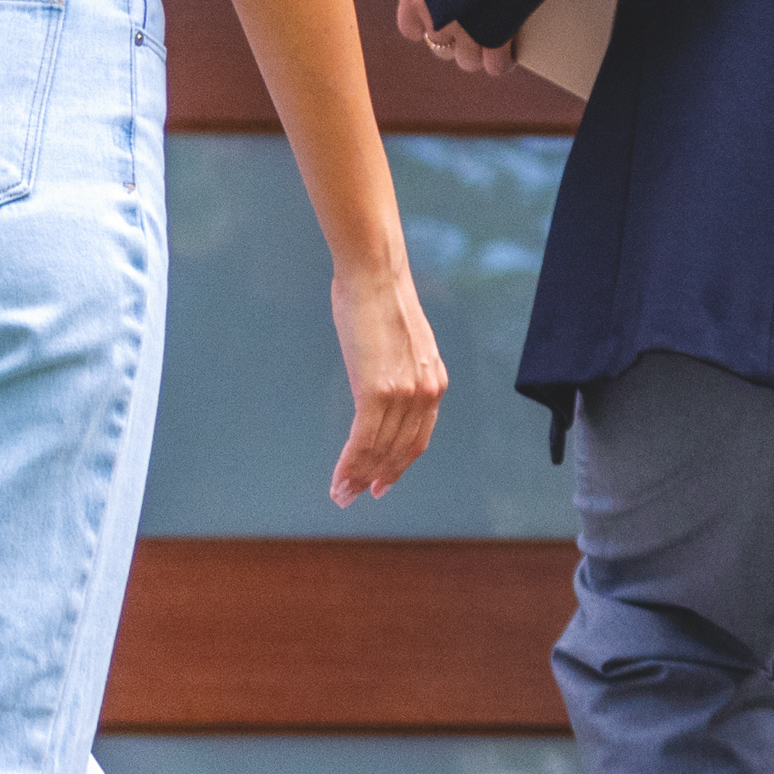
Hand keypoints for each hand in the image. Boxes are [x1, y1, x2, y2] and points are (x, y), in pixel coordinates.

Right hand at [330, 254, 445, 506]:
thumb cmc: (380, 301)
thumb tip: (381, 381)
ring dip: (358, 478)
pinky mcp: (377, 391)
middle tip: (355, 497)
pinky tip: (339, 480)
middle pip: (400, 451)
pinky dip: (350, 465)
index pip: (418, 437)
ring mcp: (403, 394)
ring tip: (341, 495)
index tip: (383, 482)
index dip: (399, 464)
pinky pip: (362, 441)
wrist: (375, 275)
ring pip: (379, 451)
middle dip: (376, 478)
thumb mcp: (400, 342)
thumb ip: (398, 369)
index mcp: (434, 382)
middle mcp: (425, 393)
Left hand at [344, 0, 523, 77]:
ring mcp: (469, 32)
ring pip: (466, 60)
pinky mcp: (498, 35)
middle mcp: (440, 20)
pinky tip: (506, 44)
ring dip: (474, 50)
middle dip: (452, 36)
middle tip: (467, 17)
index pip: (410, 30)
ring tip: (486, 31)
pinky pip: (495, 65)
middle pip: (440, 46)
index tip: (435, 11)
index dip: (422, 23)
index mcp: (417, 0)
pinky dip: (500, 60)